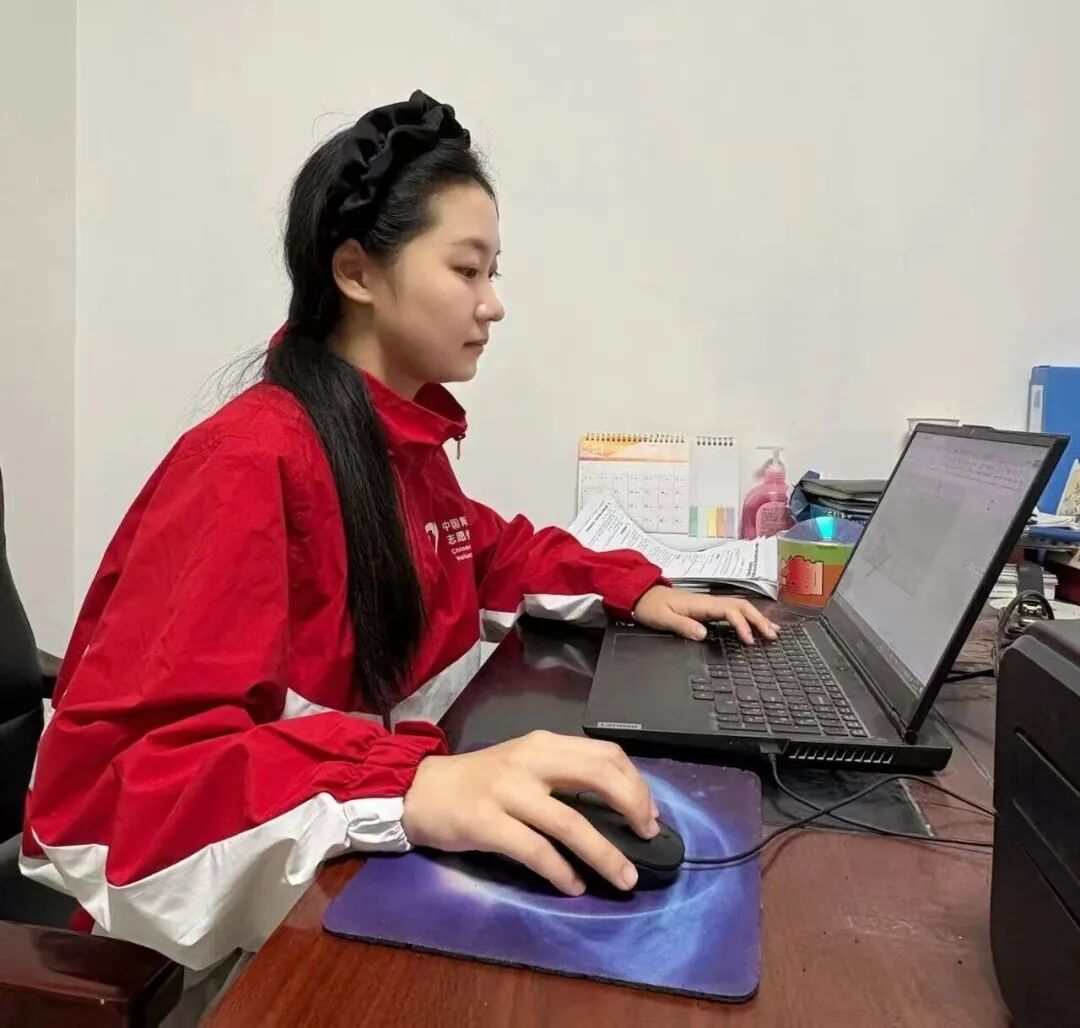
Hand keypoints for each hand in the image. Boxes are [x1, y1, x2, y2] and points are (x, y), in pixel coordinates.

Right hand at [401, 730, 657, 895]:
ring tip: (624, 877)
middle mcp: (529, 761)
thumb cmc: (479, 781)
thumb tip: (616, 809)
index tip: (648, 815)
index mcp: (543, 744)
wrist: (421, 790)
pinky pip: (535, 850)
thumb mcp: (524, 764)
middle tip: (647, 837)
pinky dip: (561, 871)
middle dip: (632, 808)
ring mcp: (507, 791)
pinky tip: (574, 886)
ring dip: (604, 854)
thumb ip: (562, 776)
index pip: (605, 754)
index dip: (635, 784)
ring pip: (570, 822)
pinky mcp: (485, 822)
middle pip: (598, 776)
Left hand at [632, 585, 778, 643]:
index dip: (742, 625)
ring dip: (756, 618)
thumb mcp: (662, 618)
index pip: (729, 610)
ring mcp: (709, 603)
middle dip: (758, 620)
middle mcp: (708, 601)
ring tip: (772, 631)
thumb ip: (682, 626)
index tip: (748, 641)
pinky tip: (753, 626)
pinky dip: (746, 618)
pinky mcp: (707, 608)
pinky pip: (732, 611)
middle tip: (773, 636)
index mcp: (701, 604)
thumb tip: (704, 634)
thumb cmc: (651, 607)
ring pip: (739, 607)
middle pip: (741, 606)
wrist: (641, 594)